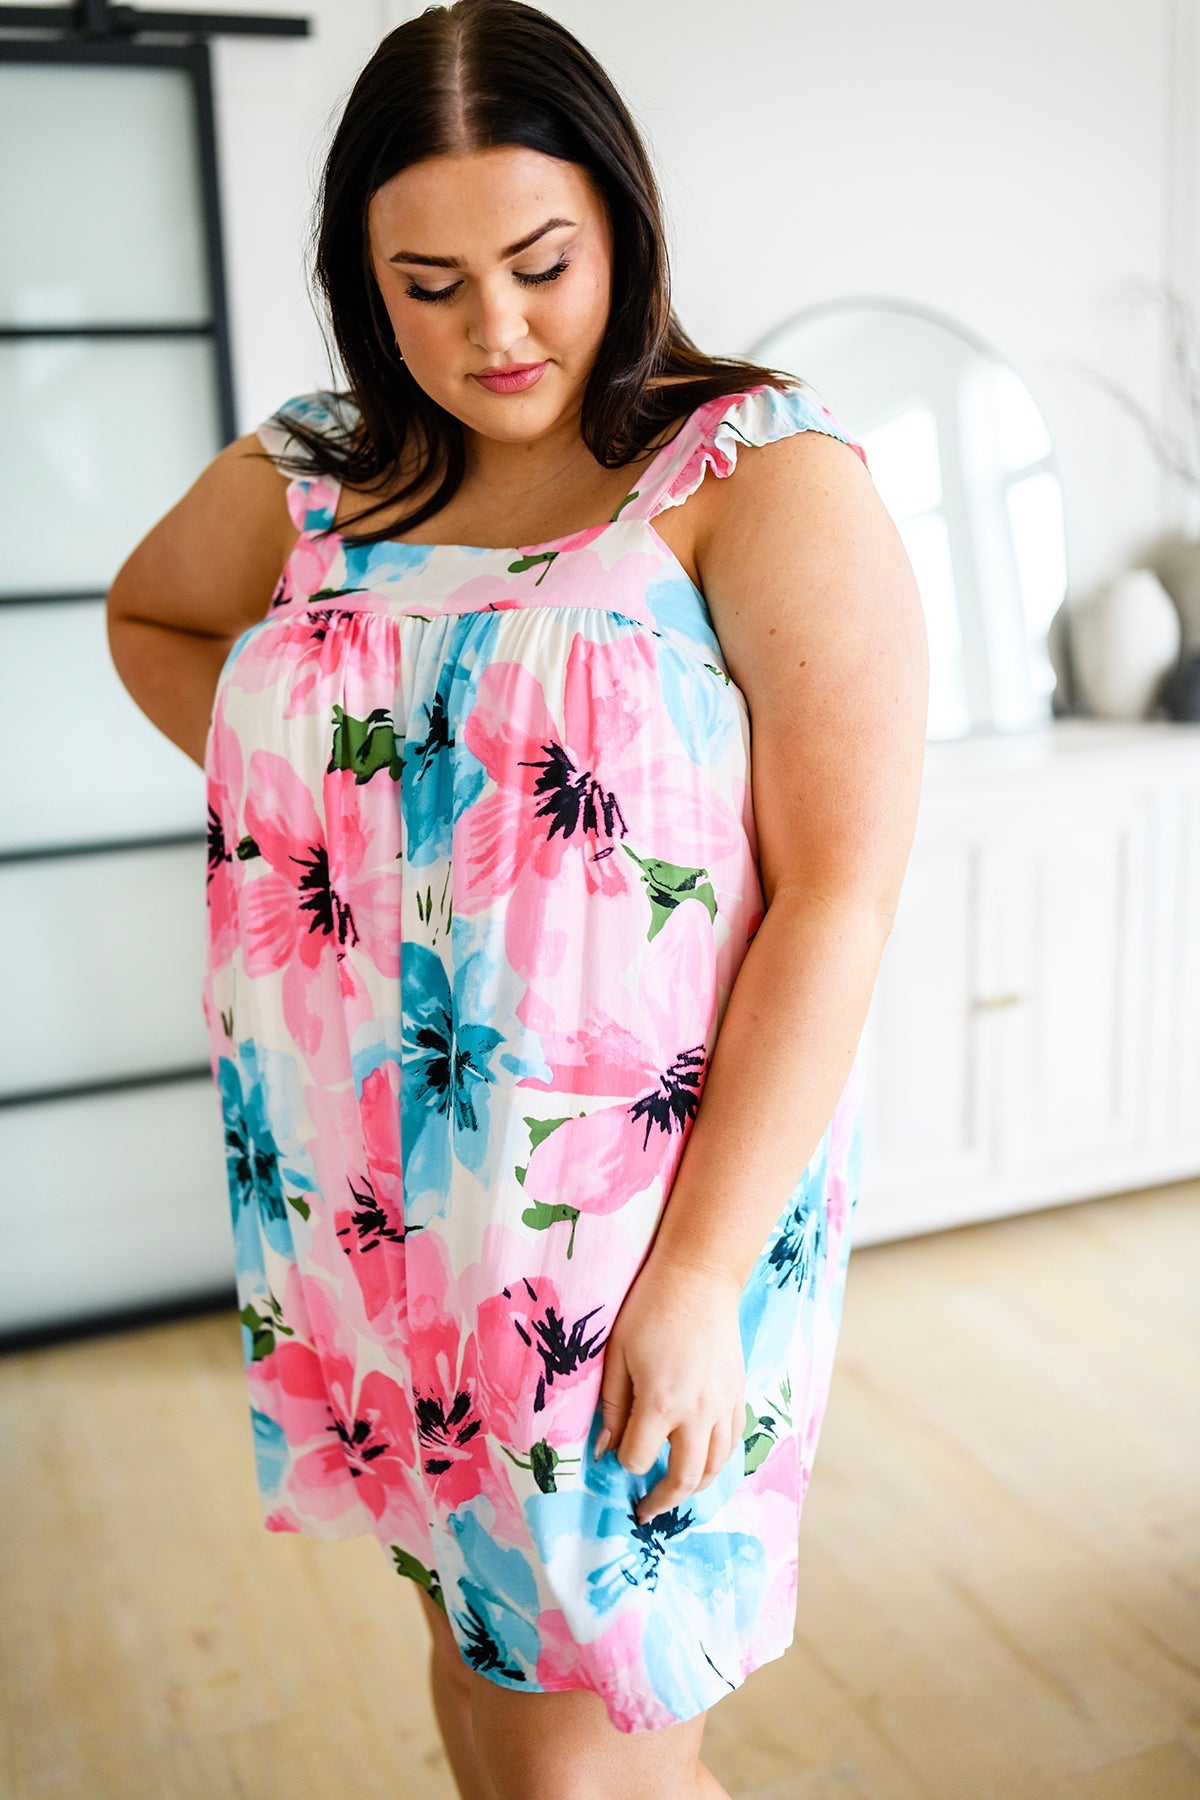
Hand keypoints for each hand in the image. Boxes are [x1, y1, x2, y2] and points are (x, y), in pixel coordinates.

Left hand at [594, 1256, 745, 1526]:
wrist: (699, 1277)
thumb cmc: (649, 1310)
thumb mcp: (617, 1355)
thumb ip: (612, 1406)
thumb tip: (604, 1450)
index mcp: (661, 1403)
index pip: (638, 1458)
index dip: (623, 1462)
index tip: (616, 1453)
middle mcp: (697, 1412)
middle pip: (684, 1478)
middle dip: (663, 1501)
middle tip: (645, 1512)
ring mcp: (723, 1404)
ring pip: (715, 1466)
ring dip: (694, 1487)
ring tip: (674, 1492)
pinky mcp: (738, 1393)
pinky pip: (732, 1441)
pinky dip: (717, 1459)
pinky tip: (701, 1458)